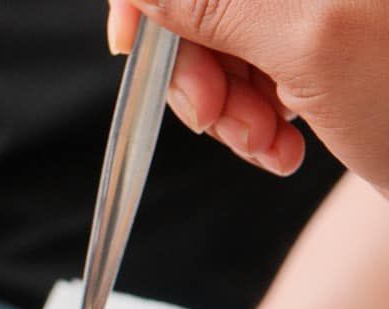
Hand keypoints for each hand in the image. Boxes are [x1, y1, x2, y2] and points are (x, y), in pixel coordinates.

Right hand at [105, 0, 388, 196]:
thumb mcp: (309, 42)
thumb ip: (216, 0)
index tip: (133, 50)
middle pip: (204, 2)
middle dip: (198, 67)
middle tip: (226, 121)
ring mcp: (315, 10)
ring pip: (225, 42)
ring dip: (229, 107)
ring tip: (269, 143)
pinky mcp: (324, 39)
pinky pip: (256, 69)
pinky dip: (256, 116)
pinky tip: (285, 145)